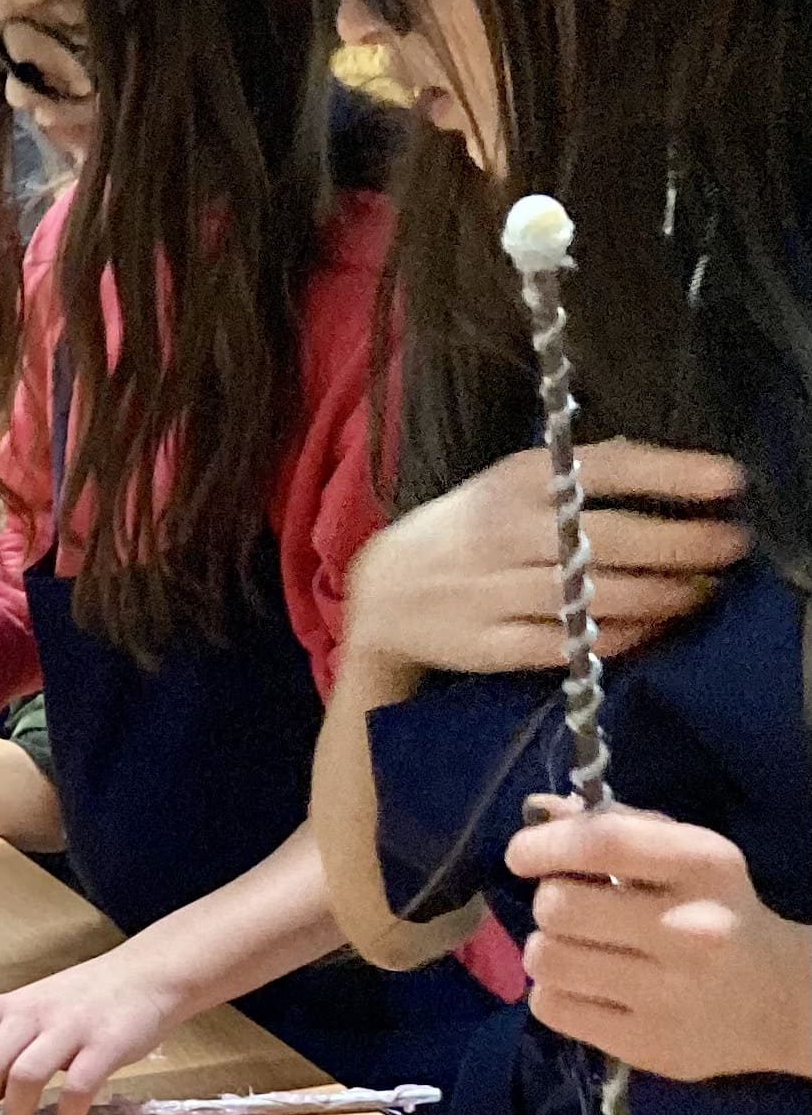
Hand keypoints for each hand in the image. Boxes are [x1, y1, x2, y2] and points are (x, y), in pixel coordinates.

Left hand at [0, 946, 182, 1114]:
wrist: (144, 975)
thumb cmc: (81, 1002)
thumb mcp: (32, 1015)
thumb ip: (4, 1050)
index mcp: (3, 1010)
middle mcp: (29, 1015)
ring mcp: (67, 1028)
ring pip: (24, 1077)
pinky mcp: (105, 1044)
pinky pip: (77, 1086)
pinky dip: (66, 1114)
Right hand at [346, 442, 747, 679]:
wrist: (383, 593)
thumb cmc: (465, 531)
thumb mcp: (506, 486)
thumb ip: (573, 476)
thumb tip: (664, 471)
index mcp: (512, 482)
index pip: (603, 469)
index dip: (671, 474)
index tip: (729, 481)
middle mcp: (504, 533)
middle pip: (608, 538)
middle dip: (681, 543)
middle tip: (731, 546)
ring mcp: (494, 592)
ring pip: (594, 596)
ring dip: (660, 596)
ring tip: (699, 592)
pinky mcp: (489, 645)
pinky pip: (566, 645)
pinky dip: (616, 639)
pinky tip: (651, 630)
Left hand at [506, 801, 811, 1081]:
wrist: (777, 1000)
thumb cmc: (716, 912)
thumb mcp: (685, 857)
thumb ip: (615, 828)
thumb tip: (538, 813)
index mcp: (703, 867)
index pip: (601, 842)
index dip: (543, 845)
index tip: (522, 856)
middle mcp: (690, 929)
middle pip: (558, 906)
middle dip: (550, 903)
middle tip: (571, 912)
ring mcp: (669, 994)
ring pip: (546, 959)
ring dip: (547, 949)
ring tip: (578, 950)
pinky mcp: (646, 1044)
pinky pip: (550, 1007)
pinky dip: (553, 993)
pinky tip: (586, 988)